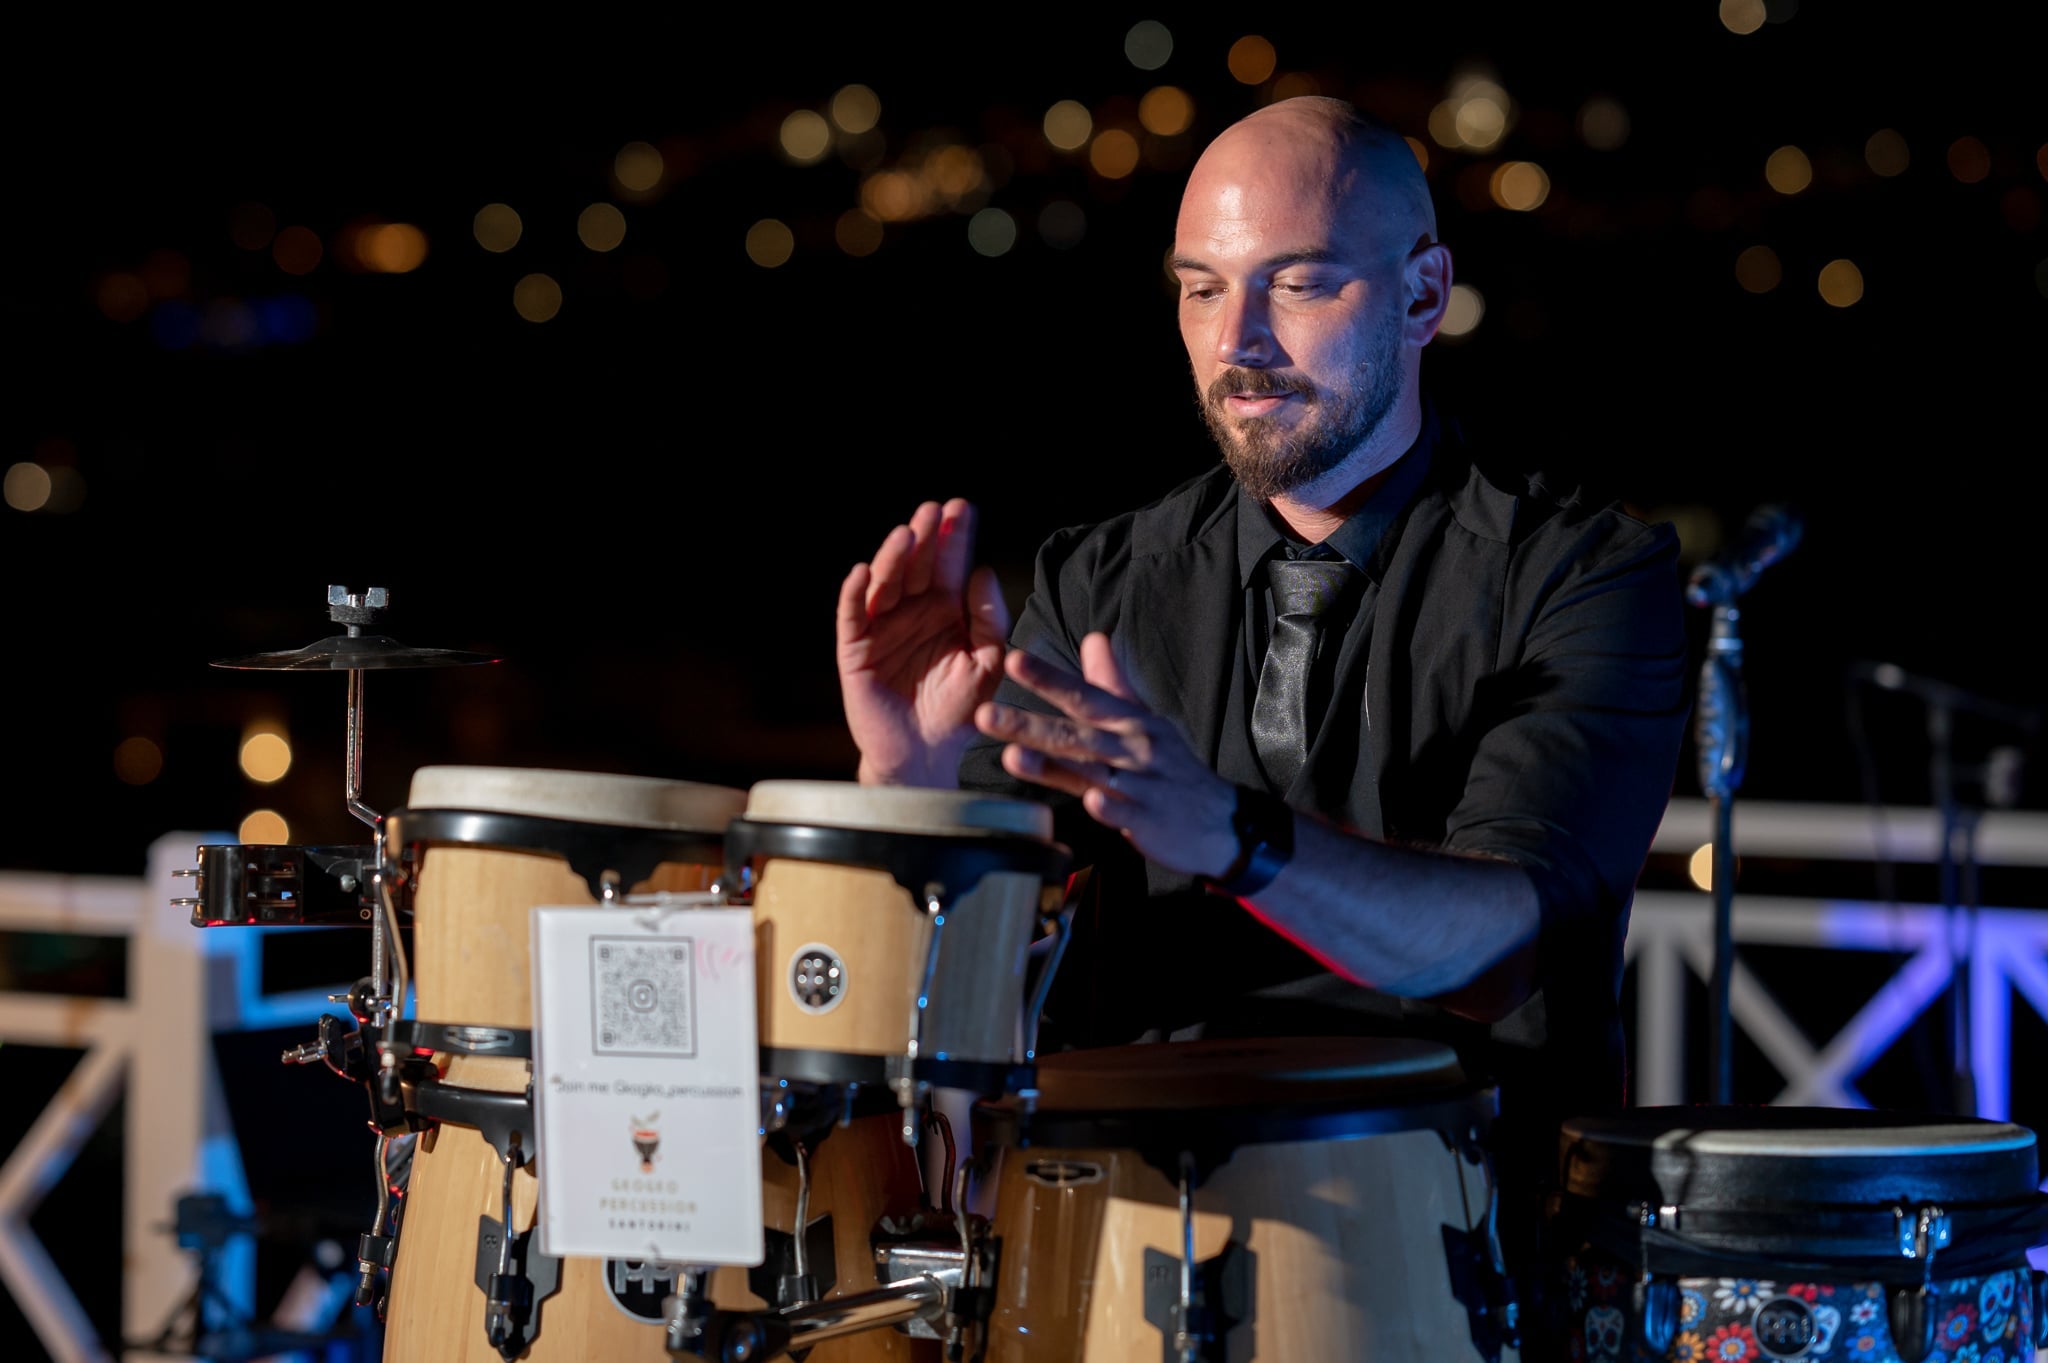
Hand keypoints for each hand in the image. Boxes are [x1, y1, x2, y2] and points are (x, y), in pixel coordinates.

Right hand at [838, 499, 1010, 787]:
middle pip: (916, 566)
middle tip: (933, 510)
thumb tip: (983, 572)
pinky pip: (852, 617)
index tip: (962, 508)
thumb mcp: (988, 664)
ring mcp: (881, 629)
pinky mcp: (856, 650)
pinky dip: (854, 594)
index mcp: (945, 611)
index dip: (954, 537)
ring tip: (905, 534)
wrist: (926, 754)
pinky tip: (863, 572)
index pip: (950, 566)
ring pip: (884, 584)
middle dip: (924, 537)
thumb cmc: (960, 711)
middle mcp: (911, 613)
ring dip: (892, 557)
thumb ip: (989, 621)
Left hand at [976, 632, 1239, 877]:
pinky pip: (1127, 813)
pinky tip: (1091, 802)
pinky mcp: (1149, 820)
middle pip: (1075, 733)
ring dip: (1053, 763)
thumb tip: (1093, 639)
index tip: (1014, 659)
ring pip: (1091, 771)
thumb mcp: (1146, 719)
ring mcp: (1140, 785)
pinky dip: (1110, 808)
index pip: (1083, 694)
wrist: (1222, 821)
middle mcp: (1132, 747)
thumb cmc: (1172, 768)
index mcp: (1128, 721)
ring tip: (1013, 755)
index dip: (1048, 677)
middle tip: (987, 713)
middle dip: (1030, 723)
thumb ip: (1112, 684)